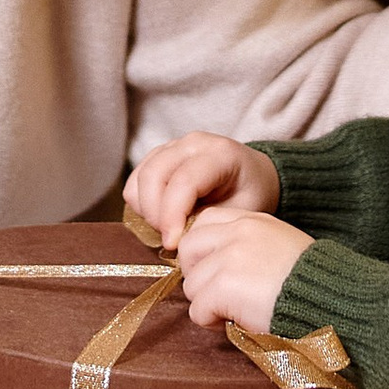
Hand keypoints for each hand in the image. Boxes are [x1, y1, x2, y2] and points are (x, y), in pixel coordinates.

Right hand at [124, 131, 277, 251]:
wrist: (253, 177)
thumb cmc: (250, 195)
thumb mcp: (239, 213)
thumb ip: (206, 222)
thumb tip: (173, 237)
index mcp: (220, 154)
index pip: (184, 181)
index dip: (172, 216)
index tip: (172, 244)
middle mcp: (193, 143)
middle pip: (153, 176)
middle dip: (156, 215)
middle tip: (170, 239)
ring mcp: (172, 146)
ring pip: (139, 179)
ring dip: (146, 211)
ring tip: (169, 227)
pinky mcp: (158, 156)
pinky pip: (135, 182)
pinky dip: (141, 204)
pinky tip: (163, 216)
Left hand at [176, 204, 314, 338]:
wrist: (330, 299)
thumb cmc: (312, 282)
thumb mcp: (282, 247)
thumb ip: (250, 247)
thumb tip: (218, 267)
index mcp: (252, 221)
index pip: (204, 223)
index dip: (204, 251)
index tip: (216, 271)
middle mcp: (237, 233)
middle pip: (188, 250)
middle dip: (197, 275)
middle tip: (218, 294)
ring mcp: (229, 258)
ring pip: (191, 285)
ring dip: (207, 303)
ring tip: (234, 311)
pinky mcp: (224, 287)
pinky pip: (198, 310)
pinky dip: (212, 321)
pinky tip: (236, 321)